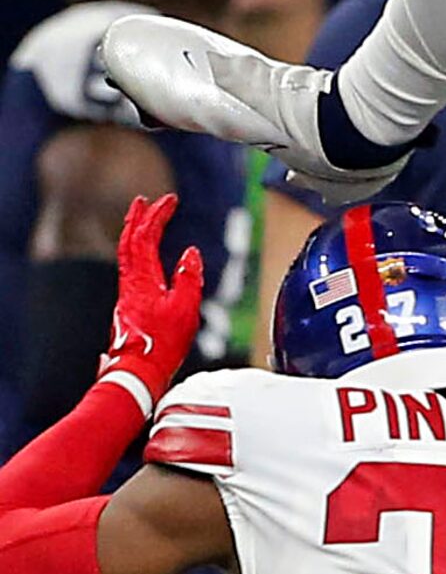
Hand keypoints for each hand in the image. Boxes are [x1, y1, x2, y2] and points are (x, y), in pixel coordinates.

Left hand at [100, 194, 203, 406]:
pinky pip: (129, 270)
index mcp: (143, 280)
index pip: (146, 238)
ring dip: (133, 234)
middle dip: (137, 218)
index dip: (157, 216)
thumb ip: (190, 278)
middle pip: (129, 242)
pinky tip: (144, 259)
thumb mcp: (185, 309)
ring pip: (126, 255)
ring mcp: (127, 295)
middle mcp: (130, 283)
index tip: (169, 200)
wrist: (138, 372)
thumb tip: (192, 253)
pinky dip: (136, 253)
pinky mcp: (129, 306)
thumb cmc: (162, 345)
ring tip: (141, 223)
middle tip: (144, 201)